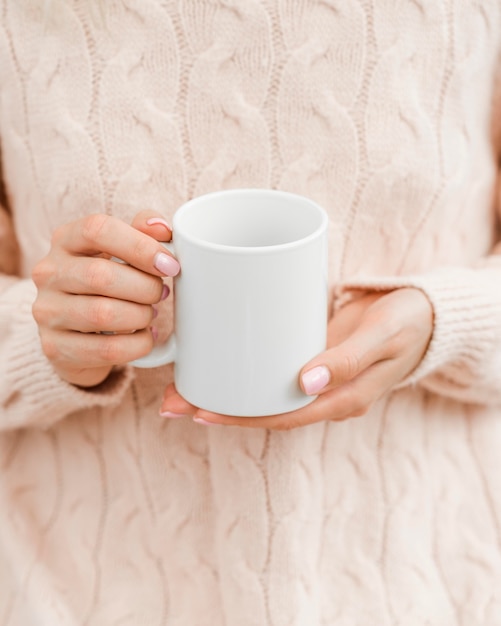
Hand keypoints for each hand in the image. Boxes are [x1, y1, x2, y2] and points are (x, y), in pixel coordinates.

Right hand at [32, 212, 179, 387]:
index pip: (98, 229)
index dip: (140, 246)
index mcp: (66, 240)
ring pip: (103, 314)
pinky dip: (137, 344)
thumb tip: (162, 229)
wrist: (81, 335)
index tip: (170, 265)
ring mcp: (47, 312)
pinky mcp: (55, 348)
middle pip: (101, 275)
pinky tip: (145, 338)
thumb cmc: (110, 284)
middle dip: (145, 287)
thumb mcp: (124, 251)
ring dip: (141, 316)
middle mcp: (48, 272)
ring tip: (149, 314)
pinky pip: (107, 349)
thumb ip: (144, 232)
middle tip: (162, 294)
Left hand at [159, 288, 432, 428]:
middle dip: (217, 408)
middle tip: (170, 400)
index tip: (197, 411)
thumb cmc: (405, 321)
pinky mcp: (310, 356)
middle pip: (262, 409)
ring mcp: (314, 377)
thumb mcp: (382, 336)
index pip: (279, 417)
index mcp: (340, 399)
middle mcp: (322, 394)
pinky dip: (244, 371)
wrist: (422, 311)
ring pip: (262, 394)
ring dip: (223, 392)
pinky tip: (218, 361)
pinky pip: (272, 372)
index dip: (238, 418)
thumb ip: (348, 359)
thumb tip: (305, 383)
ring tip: (180, 385)